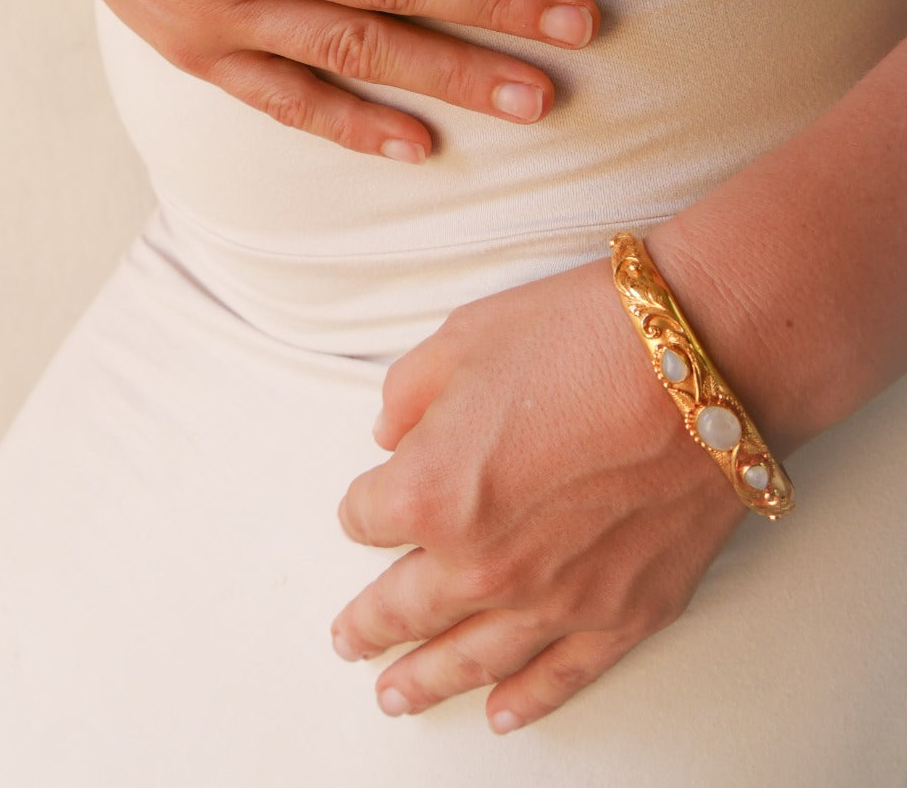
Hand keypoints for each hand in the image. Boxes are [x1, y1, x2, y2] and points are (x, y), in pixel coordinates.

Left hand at [331, 256, 743, 731]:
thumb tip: (391, 435)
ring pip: (471, 659)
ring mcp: (556, 598)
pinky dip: (527, 700)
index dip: (367, 502)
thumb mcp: (463, 337)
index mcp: (429, 492)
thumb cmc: (579, 335)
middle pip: (405, 606)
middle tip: (347, 642)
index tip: (374, 495)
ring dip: (426, 681)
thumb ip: (407, 394)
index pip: (368, 516)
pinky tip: (500, 714)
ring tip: (395, 696)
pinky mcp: (626, 611)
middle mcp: (482, 563)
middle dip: (371, 624)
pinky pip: (562, 676)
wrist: (702, 360)